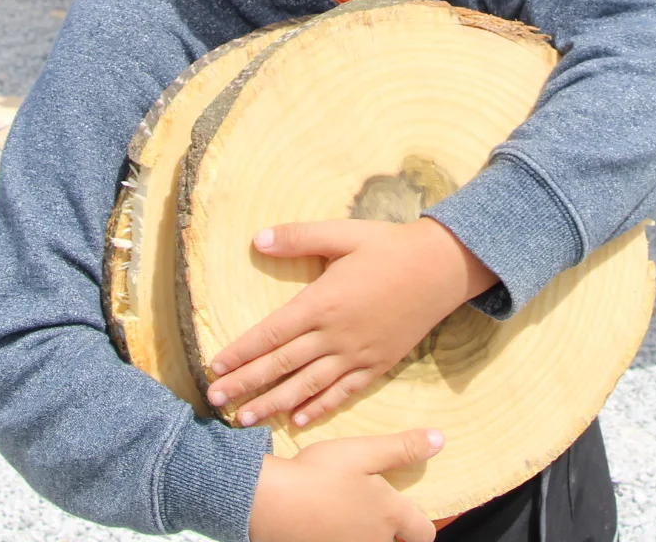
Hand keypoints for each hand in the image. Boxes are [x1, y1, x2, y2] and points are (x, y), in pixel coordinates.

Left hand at [208, 218, 494, 428]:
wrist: (442, 269)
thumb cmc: (390, 246)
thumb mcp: (343, 234)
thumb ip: (300, 237)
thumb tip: (258, 239)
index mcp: (323, 302)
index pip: (271, 334)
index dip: (240, 352)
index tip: (214, 367)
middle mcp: (336, 335)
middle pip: (282, 366)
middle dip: (245, 385)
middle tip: (214, 401)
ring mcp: (358, 354)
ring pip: (307, 386)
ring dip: (273, 404)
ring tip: (245, 420)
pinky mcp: (377, 365)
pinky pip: (343, 393)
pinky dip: (319, 408)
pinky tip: (298, 421)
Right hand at [249, 430, 442, 541]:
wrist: (271, 503)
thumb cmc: (319, 474)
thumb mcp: (363, 452)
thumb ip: (403, 448)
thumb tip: (441, 440)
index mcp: (391, 515)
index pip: (424, 533)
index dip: (421, 525)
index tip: (411, 515)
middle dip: (391, 533)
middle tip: (373, 512)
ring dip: (365, 534)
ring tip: (347, 514)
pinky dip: (339, 537)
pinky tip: (327, 523)